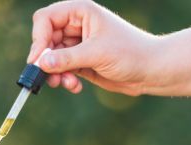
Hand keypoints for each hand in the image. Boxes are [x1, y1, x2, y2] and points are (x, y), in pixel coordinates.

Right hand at [28, 0, 158, 95]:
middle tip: (48, 77)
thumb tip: (40, 63)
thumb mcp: (96, 54)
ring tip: (66, 84)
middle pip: (45, 39)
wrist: (151, 71)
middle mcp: (77, 25)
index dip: (38, 38)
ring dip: (55, 73)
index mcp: (81, 12)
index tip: (38, 60)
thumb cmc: (130, 53)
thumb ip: (67, 58)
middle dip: (46, 59)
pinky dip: (64, 79)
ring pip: (51, 57)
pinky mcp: (80, 61)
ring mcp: (78, 44)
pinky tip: (75, 87)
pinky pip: (61, 69)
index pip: (46, 18)